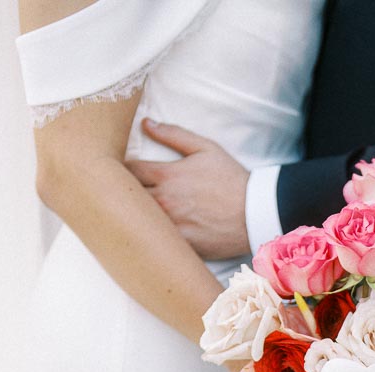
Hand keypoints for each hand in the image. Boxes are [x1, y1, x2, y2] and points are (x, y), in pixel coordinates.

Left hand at [127, 121, 249, 260]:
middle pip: (127, 198)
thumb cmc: (231, 179)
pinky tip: (149, 235)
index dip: (120, 170)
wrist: (255, 212)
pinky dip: (150, 237)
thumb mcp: (205, 148)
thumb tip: (145, 124)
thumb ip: (172, 134)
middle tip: (119, 194)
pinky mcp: (180, 246)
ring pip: (138, 222)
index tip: (120, 171)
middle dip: (121, 194)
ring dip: (133, 217)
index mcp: (166, 176)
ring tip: (130, 215)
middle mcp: (164, 201)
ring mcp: (171, 226)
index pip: (127, 170)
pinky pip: (156, 242)